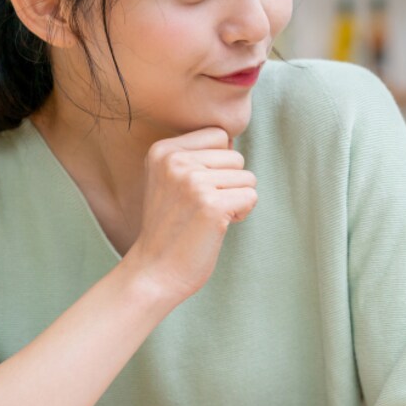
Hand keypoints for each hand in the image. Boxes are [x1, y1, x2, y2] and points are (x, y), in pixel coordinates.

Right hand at [123, 127, 257, 301]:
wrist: (154, 271)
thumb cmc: (170, 226)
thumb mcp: (169, 178)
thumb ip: (196, 155)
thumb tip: (234, 140)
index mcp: (162, 150)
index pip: (219, 134)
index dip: (219, 163)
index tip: (198, 188)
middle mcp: (175, 161)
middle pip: (237, 156)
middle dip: (230, 183)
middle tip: (202, 207)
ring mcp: (193, 182)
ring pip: (248, 177)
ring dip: (236, 199)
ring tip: (207, 217)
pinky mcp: (211, 205)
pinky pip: (251, 196)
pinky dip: (242, 213)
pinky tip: (217, 226)